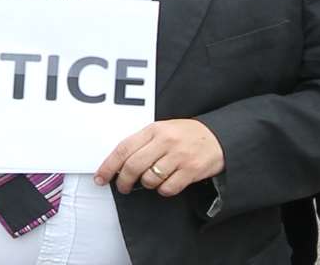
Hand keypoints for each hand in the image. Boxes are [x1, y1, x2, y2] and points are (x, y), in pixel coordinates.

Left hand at [95, 119, 225, 196]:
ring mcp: (179, 156)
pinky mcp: (191, 170)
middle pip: (133, 166)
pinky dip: (164, 190)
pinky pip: (167, 188)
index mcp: (154, 129)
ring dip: (147, 184)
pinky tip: (168, 182)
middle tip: (124, 187)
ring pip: (149, 180)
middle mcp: (165, 141)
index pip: (124, 148)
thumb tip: (119, 164)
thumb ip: (143, 142)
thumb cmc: (186, 135)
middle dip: (124, 182)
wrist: (219, 137)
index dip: (109, 166)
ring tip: (154, 179)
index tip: (101, 178)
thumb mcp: (163, 129)